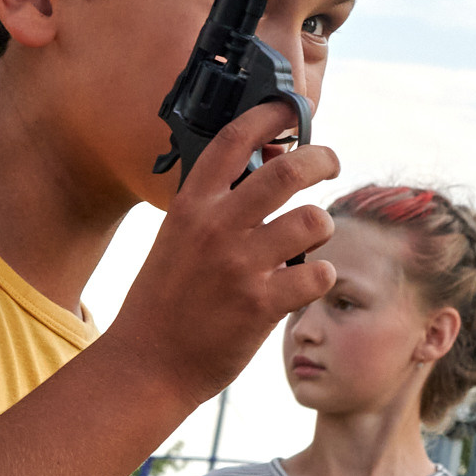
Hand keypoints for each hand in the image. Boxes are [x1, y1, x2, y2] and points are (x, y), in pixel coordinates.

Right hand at [109, 101, 339, 405]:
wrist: (146, 363)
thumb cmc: (165, 301)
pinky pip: (318, 273)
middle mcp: (217, 228)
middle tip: (329, 164)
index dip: (269, 115)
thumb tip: (266, 171)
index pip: (234, 139)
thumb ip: (215, 207)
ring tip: (313, 237)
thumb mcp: (177, 239)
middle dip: (321, 159)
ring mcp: (240, 266)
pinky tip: (306, 281)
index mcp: (191, 206)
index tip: (289, 111)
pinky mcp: (262, 304)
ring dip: (322, 225)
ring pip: (313, 220)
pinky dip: (321, 276)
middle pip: (288, 170)